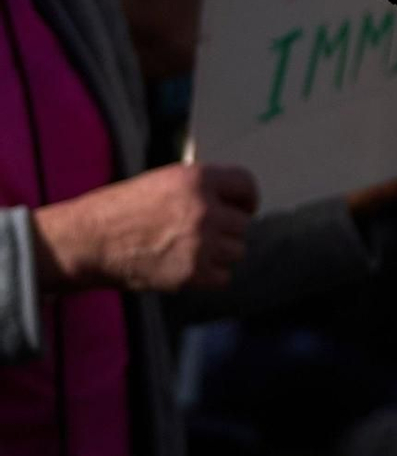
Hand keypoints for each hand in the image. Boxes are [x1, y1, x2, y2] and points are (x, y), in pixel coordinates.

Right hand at [33, 162, 259, 294]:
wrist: (91, 241)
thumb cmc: (123, 208)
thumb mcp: (165, 181)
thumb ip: (200, 188)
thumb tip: (231, 202)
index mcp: (198, 178)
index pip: (246, 184)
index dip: (246, 199)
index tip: (243, 209)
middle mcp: (205, 208)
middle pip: (243, 223)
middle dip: (227, 229)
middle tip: (205, 235)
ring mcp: (201, 242)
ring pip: (237, 250)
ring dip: (221, 253)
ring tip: (195, 251)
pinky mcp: (192, 273)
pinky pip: (224, 277)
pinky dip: (211, 276)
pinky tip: (190, 268)